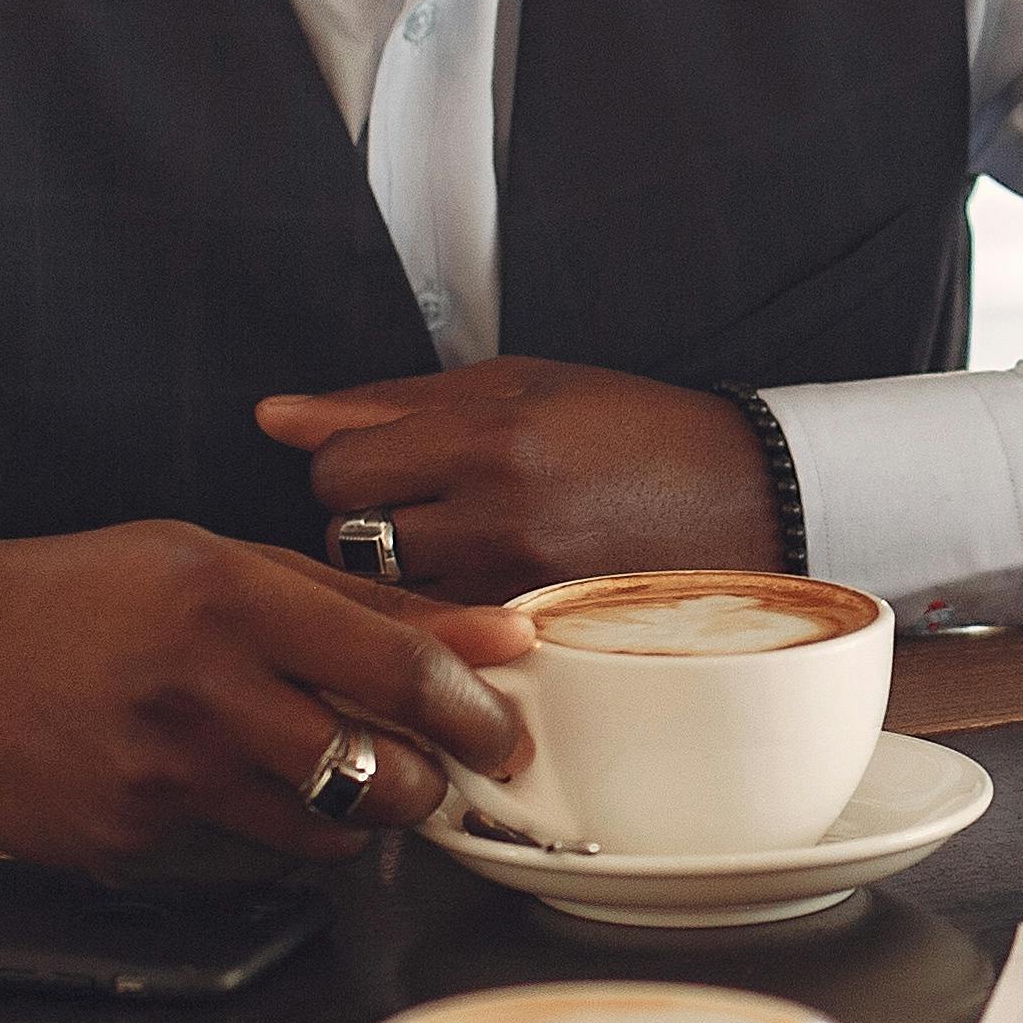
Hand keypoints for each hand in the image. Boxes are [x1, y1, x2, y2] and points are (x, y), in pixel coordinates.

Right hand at [0, 522, 536, 876]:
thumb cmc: (82, 595)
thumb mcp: (216, 561)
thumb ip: (358, 601)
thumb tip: (488, 635)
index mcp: (228, 598)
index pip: (398, 669)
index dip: (475, 712)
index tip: (505, 731)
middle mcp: (197, 690)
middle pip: (376, 775)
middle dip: (427, 786)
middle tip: (434, 772)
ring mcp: (156, 778)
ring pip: (317, 831)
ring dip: (350, 814)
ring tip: (325, 770)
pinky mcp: (124, 843)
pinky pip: (230, 849)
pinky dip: (245, 822)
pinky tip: (199, 778)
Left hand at [250, 361, 778, 600]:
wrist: (748, 496)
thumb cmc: (628, 429)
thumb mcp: (514, 386)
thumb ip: (388, 404)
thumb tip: (274, 417)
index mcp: (487, 433)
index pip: (338, 468)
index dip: (349, 468)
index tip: (387, 467)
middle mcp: (497, 512)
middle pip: (349, 537)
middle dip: (370, 526)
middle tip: (425, 513)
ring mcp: (519, 582)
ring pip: (389, 598)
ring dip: (401, 581)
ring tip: (458, 554)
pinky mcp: (541, 632)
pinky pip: (443, 637)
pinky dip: (447, 620)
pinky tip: (484, 594)